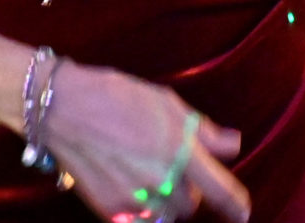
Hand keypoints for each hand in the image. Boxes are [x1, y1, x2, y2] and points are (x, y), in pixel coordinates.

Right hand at [40, 62, 248, 220]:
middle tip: (166, 166)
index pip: (221, 190)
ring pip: (166, 216)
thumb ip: (202, 129)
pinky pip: (139, 220)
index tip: (242, 213)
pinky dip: (141, 209)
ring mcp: (135, 199)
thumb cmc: (115, 95)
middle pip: (191, 205)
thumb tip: (232, 145)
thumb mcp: (165, 102)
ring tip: (145, 174)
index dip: (237, 206)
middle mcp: (161, 179)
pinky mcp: (111, 210)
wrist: (61, 108)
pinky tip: (128, 184)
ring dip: (164, 202)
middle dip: (185, 189)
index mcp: (179, 148)